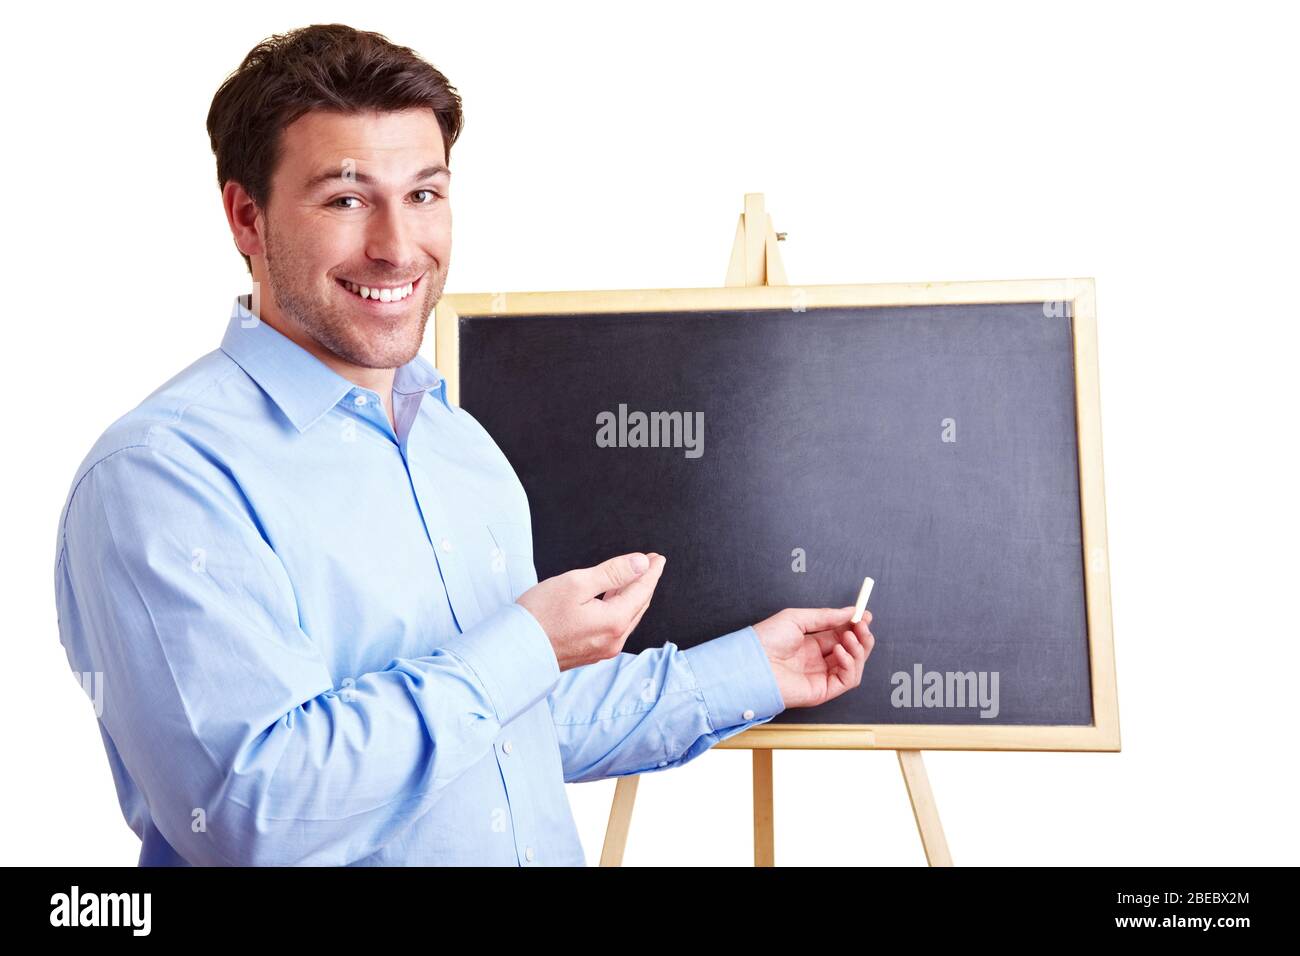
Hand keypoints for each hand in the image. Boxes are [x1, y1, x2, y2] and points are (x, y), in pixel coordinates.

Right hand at [516, 552, 665, 670]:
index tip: (657, 558)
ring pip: (628, 617)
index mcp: (614, 621)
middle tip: (651, 564)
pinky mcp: (591, 652)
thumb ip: (613, 572)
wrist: (515, 650)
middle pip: (638, 605)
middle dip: (646, 583)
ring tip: (636, 578)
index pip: (642, 591)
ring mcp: (603, 649)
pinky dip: (620, 609)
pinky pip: (615, 627)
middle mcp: (614, 640)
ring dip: (634, 596)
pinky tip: (614, 599)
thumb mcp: (577, 583)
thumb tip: (641, 564)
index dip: (651, 572)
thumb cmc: (540, 614)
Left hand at [752, 606, 874, 708]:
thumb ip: (825, 616)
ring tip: (850, 637)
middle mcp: (817, 662)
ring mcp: (821, 677)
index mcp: (810, 645)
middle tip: (863, 624)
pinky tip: (841, 651)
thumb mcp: (797, 618)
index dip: (854, 625)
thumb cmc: (766, 640)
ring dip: (859, 649)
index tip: (864, 614)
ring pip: (854, 666)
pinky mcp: (822, 691)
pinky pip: (847, 680)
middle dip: (861, 637)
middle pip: (851, 651)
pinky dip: (850, 664)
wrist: (752, 662)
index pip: (840, 635)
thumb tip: (850, 611)